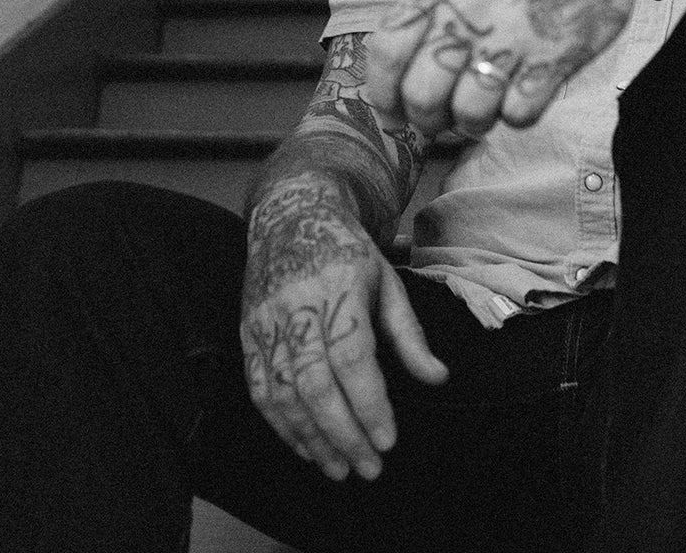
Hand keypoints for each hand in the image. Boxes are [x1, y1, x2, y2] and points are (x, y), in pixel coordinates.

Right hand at [241, 179, 446, 480]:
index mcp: (338, 288)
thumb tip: (437, 378)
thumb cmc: (346, 252)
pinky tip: (306, 447)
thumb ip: (410, 334)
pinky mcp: (249, 334)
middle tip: (368, 468)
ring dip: (312, 439)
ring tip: (340, 469)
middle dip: (343, 434)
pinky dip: (282, 425)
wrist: (289, 216)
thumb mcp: (388, 281)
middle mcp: (297, 307)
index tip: (388, 440)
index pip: (352, 357)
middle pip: (316, 385)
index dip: (369, 404)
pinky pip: (260, 389)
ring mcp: (266, 322)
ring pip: (284, 394)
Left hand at [364, 0, 646, 136]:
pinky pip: (519, 114)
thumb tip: (392, 78)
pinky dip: (517, 116)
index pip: (387, 51)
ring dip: (472, 124)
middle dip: (426, 120)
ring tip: (482, 112)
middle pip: (422, 93)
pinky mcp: (554, 57)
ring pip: (469, 112)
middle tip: (440, 120)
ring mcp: (512, 36)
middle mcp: (468, 12)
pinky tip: (523, 95)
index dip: (382, 92)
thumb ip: (424, 15)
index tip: (393, 109)